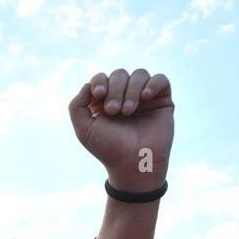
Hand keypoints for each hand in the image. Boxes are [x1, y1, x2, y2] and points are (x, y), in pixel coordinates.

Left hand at [68, 69, 173, 190]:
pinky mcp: (162, 100)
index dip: (99, 81)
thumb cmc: (109, 148)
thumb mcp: (84, 129)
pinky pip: (160, 79)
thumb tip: (88, 85)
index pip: (101, 78)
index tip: (99, 95)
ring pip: (139, 74)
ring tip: (128, 111)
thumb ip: (77, 105)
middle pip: (119, 74)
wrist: (134, 163)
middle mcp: (124, 96)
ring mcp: (144, 98)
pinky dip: (153, 83)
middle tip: (114, 111)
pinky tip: (146, 97)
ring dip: (132, 90)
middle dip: (115, 90)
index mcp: (105, 101)